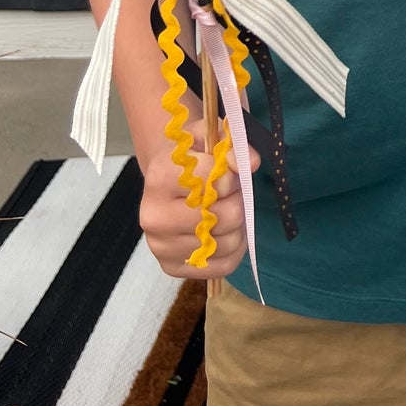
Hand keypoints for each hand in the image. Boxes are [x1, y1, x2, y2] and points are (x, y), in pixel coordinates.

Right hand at [138, 126, 259, 280]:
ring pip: (228, 242)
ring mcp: (160, 247)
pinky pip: (222, 266)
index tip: (229, 171)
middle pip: (227, 216)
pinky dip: (233, 250)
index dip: (234, 175)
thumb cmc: (190, 156)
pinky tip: (222, 233)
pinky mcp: (171, 268)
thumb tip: (251, 163)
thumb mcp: (209, 137)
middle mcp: (154, 217)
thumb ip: (232, 145)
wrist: (164, 179)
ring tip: (224, 211)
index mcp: (160, 178)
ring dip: (238, 226)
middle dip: (237, 201)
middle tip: (229, 194)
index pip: (217, 182)